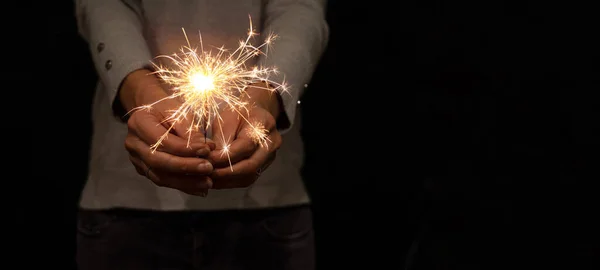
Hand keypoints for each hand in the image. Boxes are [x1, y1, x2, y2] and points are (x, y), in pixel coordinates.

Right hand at [120, 69, 215, 195]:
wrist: (152, 112)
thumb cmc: (168, 109)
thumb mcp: (180, 112)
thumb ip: (191, 131)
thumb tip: (207, 150)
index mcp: (139, 123)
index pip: (162, 141)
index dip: (186, 149)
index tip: (207, 150)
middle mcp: (133, 143)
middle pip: (159, 162)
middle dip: (186, 167)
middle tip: (208, 168)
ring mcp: (136, 159)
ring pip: (160, 176)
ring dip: (186, 182)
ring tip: (207, 182)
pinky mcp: (144, 170)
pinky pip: (163, 181)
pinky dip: (183, 186)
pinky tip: (200, 188)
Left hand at [208, 82, 282, 188]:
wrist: (253, 117)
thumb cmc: (237, 115)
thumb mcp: (226, 119)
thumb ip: (220, 139)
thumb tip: (210, 160)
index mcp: (264, 123)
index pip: (246, 145)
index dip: (225, 156)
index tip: (207, 160)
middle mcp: (272, 142)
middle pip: (251, 165)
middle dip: (226, 172)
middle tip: (207, 172)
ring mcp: (270, 156)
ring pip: (249, 176)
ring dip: (227, 180)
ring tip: (208, 178)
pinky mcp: (263, 167)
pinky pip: (247, 179)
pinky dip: (230, 182)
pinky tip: (216, 180)